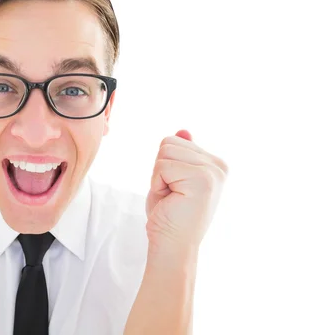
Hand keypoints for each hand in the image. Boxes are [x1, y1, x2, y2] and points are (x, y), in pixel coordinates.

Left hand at [145, 129, 228, 250]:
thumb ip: (181, 155)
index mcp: (215, 164)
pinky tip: (171, 200)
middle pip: (169, 142)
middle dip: (160, 169)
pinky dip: (157, 183)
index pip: (175, 140)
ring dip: (159, 176)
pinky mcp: (202, 179)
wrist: (172, 246)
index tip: (175, 189)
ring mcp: (213, 172)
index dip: (163, 165)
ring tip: (172, 197)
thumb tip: (183, 131)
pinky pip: (162, 166)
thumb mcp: (172, 178)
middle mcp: (219, 166)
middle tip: (171, 195)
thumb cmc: (169, 215)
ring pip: (164, 151)